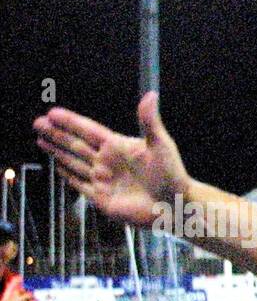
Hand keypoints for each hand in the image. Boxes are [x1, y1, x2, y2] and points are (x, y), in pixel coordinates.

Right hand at [33, 91, 191, 229]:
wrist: (175, 206)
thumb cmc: (172, 175)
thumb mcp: (161, 145)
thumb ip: (150, 121)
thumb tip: (151, 95)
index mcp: (118, 146)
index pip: (88, 130)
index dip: (70, 122)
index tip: (52, 113)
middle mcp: (107, 161)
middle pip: (75, 144)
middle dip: (56, 134)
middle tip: (37, 123)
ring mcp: (103, 180)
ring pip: (74, 162)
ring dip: (57, 152)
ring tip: (41, 141)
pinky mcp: (101, 198)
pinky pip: (80, 184)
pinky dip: (68, 175)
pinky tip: (58, 166)